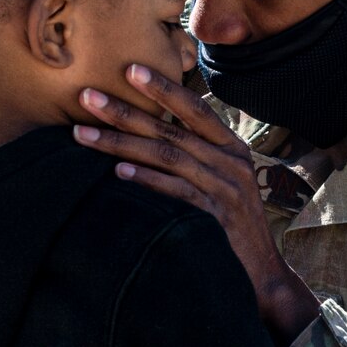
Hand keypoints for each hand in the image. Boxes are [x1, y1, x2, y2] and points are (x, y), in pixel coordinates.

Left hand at [75, 66, 319, 339]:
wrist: (263, 277)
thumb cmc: (232, 227)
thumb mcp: (222, 183)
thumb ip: (195, 158)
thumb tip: (148, 135)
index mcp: (231, 149)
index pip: (195, 109)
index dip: (163, 87)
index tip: (129, 69)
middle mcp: (230, 164)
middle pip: (171, 131)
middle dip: (125, 111)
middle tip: (87, 97)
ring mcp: (225, 190)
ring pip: (167, 157)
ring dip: (121, 143)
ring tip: (83, 135)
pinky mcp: (217, 218)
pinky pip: (177, 193)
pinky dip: (147, 181)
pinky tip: (118, 172)